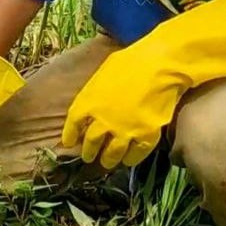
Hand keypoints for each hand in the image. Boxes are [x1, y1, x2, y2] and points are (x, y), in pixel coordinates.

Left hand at [59, 49, 172, 170]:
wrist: (157, 66)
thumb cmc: (128, 62)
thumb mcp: (101, 74)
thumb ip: (94, 92)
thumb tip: (92, 100)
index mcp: (88, 103)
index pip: (73, 125)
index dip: (70, 135)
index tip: (68, 142)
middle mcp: (102, 121)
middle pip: (91, 143)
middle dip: (88, 151)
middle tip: (88, 156)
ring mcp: (124, 131)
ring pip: (112, 154)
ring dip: (108, 160)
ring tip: (106, 163)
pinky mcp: (145, 136)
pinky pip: (136, 155)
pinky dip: (130, 159)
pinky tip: (128, 161)